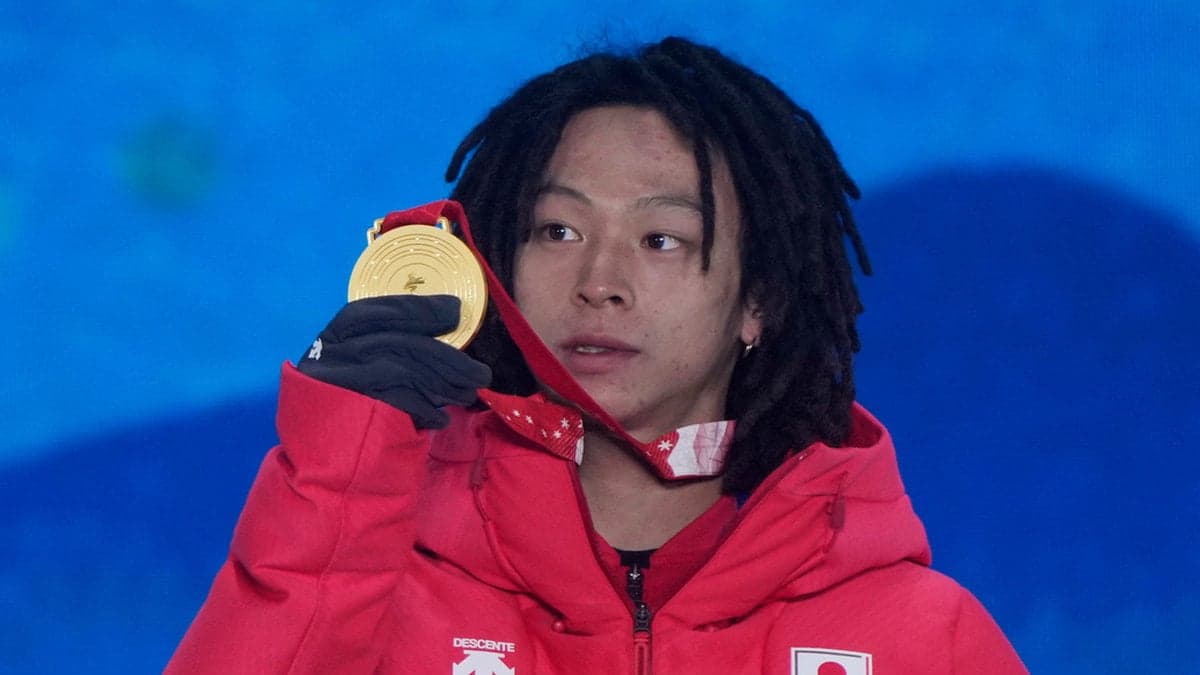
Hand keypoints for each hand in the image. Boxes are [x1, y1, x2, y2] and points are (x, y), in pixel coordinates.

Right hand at [297, 295, 491, 428]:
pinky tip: (441, 419)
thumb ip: (389, 346)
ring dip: (445, 385)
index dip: (418, 309)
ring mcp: (337, 386)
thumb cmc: (346, 407)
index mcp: (332, 339)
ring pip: (402, 373)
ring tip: (468, 394)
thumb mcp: (356, 369)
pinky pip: (397, 406)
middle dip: (448, 358)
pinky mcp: (350, 417)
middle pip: (399, 345)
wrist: (315, 460)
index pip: (373, 312)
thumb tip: (445, 324)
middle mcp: (330, 358)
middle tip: (480, 373)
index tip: (454, 311)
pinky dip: (426, 411)